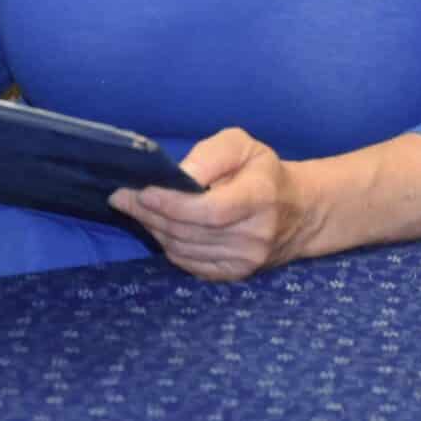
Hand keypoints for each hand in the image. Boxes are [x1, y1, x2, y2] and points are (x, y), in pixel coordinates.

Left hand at [108, 127, 314, 280]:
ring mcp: (246, 261)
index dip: (172, 204)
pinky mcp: (235, 275)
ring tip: (135, 208)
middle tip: (123, 196)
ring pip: (184, 249)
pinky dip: (168, 245)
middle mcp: (255, 235)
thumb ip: (210, 156)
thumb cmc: (262, 171)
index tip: (142, 191)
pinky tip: (157, 226)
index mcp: (260, 197)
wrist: (298, 211)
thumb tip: (179, 177)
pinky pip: (189, 263)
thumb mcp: (242, 145)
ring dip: (154, 228)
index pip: (210, 210)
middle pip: (190, 231)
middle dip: (150, 213)